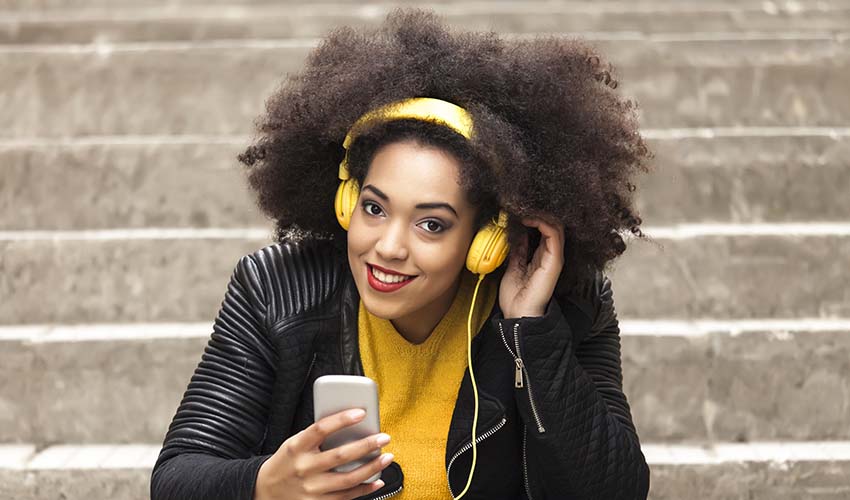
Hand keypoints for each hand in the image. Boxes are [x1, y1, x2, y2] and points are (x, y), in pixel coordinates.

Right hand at [254, 409, 392, 499]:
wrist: (266, 491)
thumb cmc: (287, 461)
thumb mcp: (294, 443)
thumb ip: (317, 437)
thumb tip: (350, 426)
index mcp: (296, 447)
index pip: (321, 429)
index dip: (342, 419)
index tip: (361, 412)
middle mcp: (304, 468)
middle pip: (340, 456)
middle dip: (366, 446)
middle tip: (384, 437)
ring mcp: (311, 489)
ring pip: (348, 480)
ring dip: (371, 468)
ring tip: (387, 457)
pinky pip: (346, 497)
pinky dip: (365, 489)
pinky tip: (377, 480)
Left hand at [499, 215, 564, 318]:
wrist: (518, 315)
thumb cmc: (515, 297)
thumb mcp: (513, 266)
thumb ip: (517, 249)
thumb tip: (517, 232)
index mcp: (540, 256)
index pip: (542, 229)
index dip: (532, 216)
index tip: (516, 209)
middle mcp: (550, 255)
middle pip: (551, 224)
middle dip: (537, 212)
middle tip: (521, 205)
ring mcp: (554, 257)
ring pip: (555, 225)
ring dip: (539, 214)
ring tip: (524, 209)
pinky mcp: (554, 260)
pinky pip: (554, 234)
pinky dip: (542, 221)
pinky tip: (528, 219)